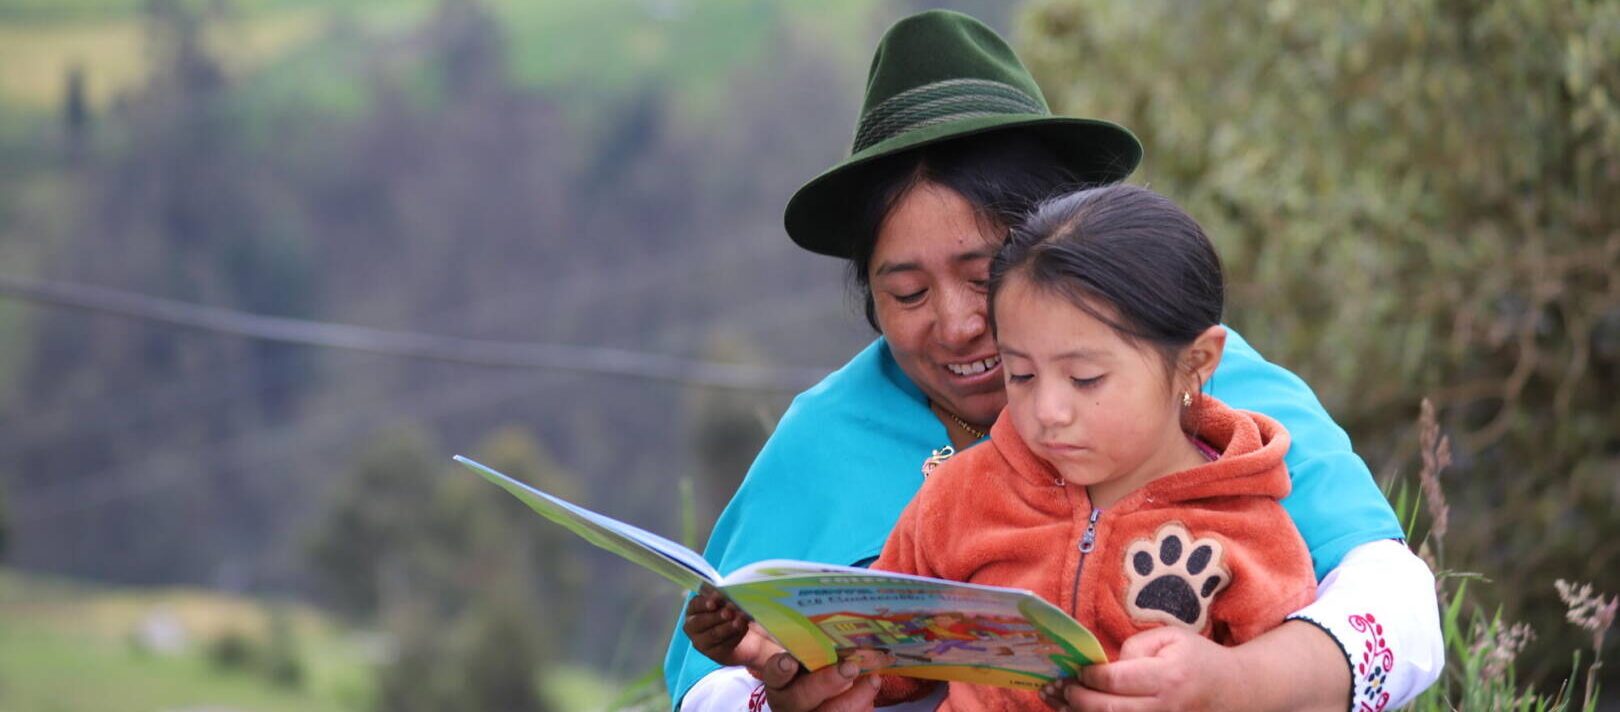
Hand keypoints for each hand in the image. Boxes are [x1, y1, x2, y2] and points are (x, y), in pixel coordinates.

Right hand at [682, 585, 782, 670]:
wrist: (749, 639)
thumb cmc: (735, 615)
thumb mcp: (730, 604)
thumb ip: (725, 600)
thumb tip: (727, 596)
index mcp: (694, 610)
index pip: (695, 605)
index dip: (704, 603)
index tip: (715, 601)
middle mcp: (693, 627)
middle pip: (700, 621)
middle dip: (716, 616)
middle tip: (729, 612)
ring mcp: (701, 642)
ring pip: (712, 634)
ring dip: (727, 626)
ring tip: (740, 621)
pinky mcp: (712, 655)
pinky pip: (722, 646)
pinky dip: (734, 637)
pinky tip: (742, 630)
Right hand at [760, 652, 881, 711]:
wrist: (820, 691)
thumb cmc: (812, 663)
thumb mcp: (806, 653)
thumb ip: (811, 645)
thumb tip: (830, 628)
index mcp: (778, 682)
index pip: (774, 676)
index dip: (781, 670)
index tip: (791, 661)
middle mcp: (788, 703)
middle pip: (800, 698)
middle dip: (826, 683)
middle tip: (850, 667)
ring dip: (853, 699)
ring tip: (872, 680)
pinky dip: (862, 708)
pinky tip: (871, 696)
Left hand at [1038, 626, 1241, 711]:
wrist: (1237, 692)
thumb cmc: (1199, 660)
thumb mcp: (1171, 638)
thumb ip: (1135, 647)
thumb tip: (1104, 666)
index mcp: (1168, 677)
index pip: (1115, 680)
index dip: (1088, 676)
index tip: (1076, 670)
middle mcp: (1166, 708)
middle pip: (1108, 710)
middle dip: (1076, 699)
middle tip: (1057, 688)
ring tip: (1058, 702)